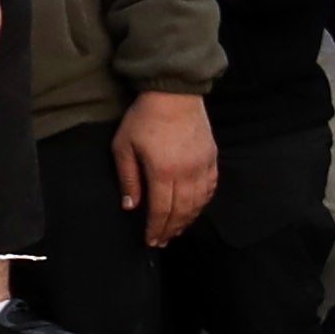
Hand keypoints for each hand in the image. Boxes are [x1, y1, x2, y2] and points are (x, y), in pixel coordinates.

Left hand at [112, 89, 217, 244]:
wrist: (174, 92)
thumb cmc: (144, 117)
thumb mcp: (123, 146)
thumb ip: (128, 179)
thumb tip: (130, 206)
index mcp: (162, 172)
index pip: (161, 210)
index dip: (156, 228)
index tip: (150, 240)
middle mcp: (186, 173)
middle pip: (181, 211)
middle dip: (171, 229)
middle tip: (163, 241)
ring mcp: (202, 166)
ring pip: (198, 203)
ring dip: (188, 220)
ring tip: (177, 230)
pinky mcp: (211, 157)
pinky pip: (210, 187)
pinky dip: (203, 203)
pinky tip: (195, 209)